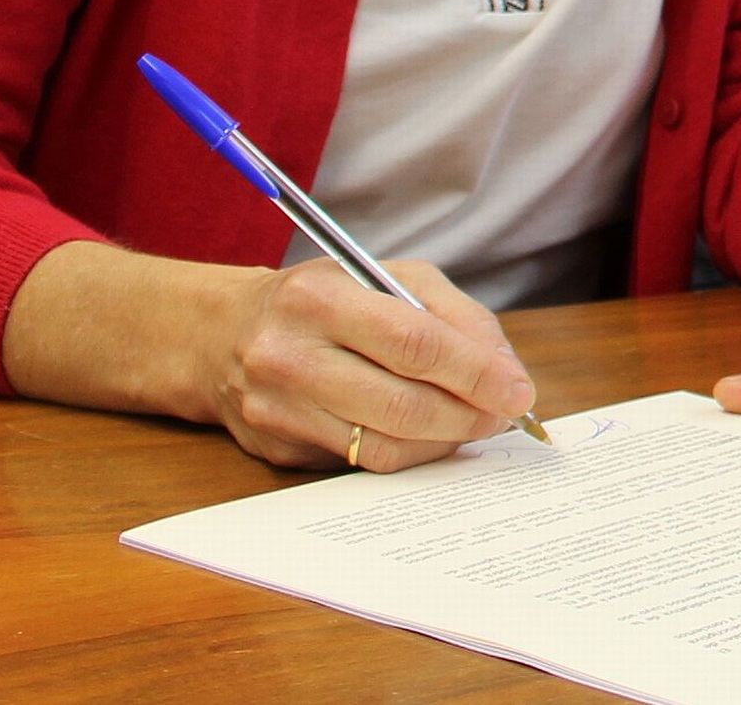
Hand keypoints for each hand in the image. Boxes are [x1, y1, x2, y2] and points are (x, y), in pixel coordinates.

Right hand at [202, 256, 535, 472]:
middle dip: (470, 416)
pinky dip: (409, 452)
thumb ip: (454, 316)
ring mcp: (277, 409)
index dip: (476, 373)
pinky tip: (427, 434)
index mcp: (318, 298)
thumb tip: (506, 372)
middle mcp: (288, 355)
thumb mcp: (387, 278)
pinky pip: (361, 462)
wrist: (221, 335)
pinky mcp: (276, 448)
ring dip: (445, 441)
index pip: (415, 344)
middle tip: (504, 415)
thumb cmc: (322, 300)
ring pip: (385, 446)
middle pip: (403, 405)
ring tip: (473, 424)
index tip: (518, 392)